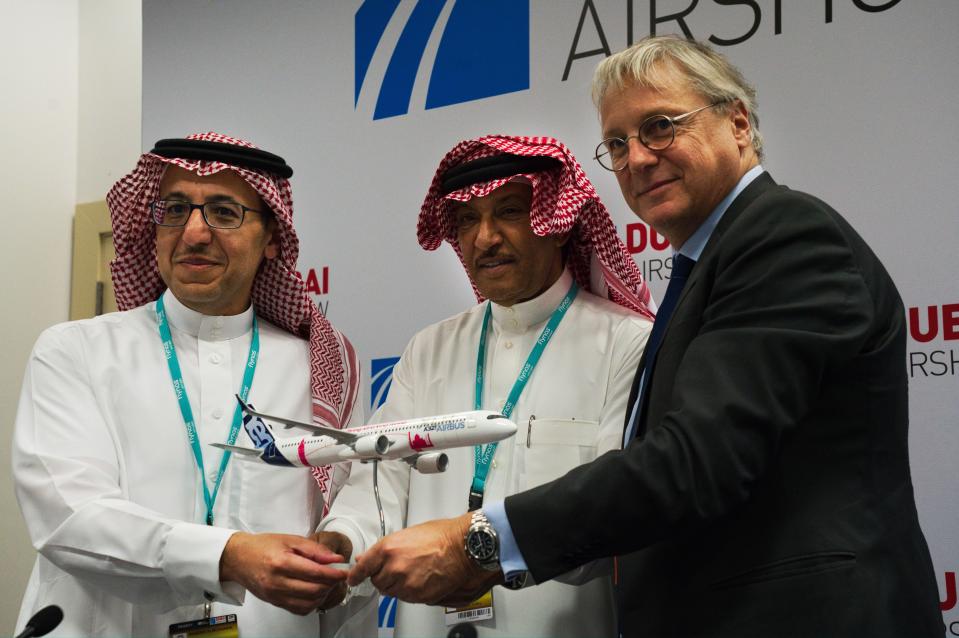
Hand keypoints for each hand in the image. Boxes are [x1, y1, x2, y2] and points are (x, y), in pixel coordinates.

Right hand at [219, 532, 347, 614]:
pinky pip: (298, 610)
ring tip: (326, 583)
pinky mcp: (274, 602)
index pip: (315, 572)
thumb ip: (315, 550)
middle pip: (313, 590)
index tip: (343, 571)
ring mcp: (275, 595)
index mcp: (282, 562)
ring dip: (323, 595)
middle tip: (337, 576)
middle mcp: (277, 582)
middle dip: (331, 584)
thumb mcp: (290, 540)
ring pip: (308, 603)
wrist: (238, 558)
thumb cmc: (262, 546)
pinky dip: (311, 604)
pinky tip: (314, 593)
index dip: (334, 574)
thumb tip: (335, 559)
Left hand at [348, 513, 501, 605]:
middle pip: (377, 582)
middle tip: (398, 568)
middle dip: (384, 577)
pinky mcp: (418, 595)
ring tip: (414, 572)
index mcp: (389, 548)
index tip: (352, 578)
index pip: (363, 567)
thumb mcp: (408, 534)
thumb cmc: (441, 536)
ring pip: (391, 591)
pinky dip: (410, 591)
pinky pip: (406, 598)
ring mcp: (406, 583)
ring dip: (397, 585)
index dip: (356, 575)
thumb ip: (386, 549)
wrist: (463, 547)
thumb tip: (370, 557)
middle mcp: (394, 567)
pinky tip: (421, 578)